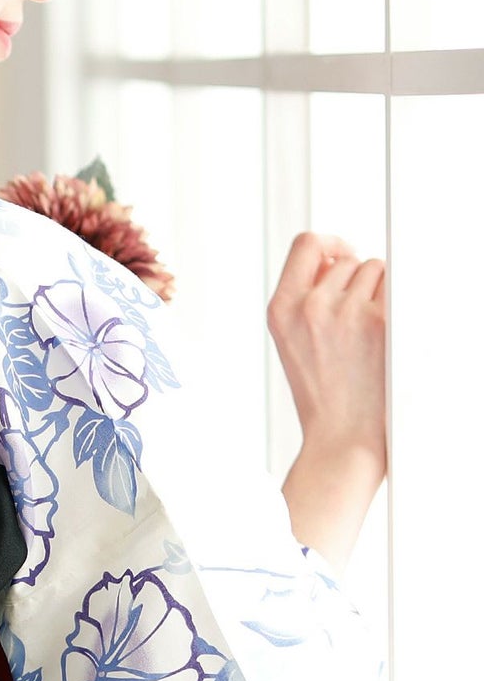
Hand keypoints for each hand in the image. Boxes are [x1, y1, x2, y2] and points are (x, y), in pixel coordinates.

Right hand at [267, 233, 386, 574]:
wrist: (343, 437)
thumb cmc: (323, 392)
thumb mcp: (292, 340)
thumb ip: (306, 296)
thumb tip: (339, 257)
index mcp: (282, 309)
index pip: (307, 244)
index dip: (330, 245)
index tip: (341, 257)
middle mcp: (311, 305)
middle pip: (348, 259)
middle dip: (357, 281)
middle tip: (358, 319)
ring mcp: (347, 312)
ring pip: (375, 271)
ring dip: (379, 293)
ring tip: (371, 333)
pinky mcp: (382, 323)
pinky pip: (397, 291)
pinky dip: (397, 309)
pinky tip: (387, 338)